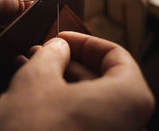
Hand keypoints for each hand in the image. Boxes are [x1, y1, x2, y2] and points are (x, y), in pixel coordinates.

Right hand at [0, 32, 154, 130]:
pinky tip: (33, 95)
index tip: (62, 37)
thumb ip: (51, 54)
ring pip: (88, 103)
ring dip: (59, 83)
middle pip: (102, 80)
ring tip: (29, 70)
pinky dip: (59, 106)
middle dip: (67, 62)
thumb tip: (57, 47)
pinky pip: (80, 122)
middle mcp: (129, 126)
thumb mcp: (36, 79)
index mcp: (129, 99)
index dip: (86, 41)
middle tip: (41, 53)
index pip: (116, 56)